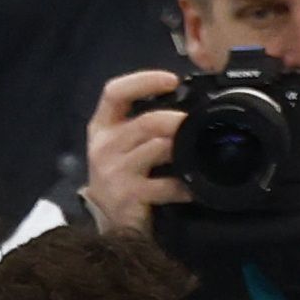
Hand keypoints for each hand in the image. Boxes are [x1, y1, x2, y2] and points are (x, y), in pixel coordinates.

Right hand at [86, 70, 190, 234]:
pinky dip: (184, 186)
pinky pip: (165, 185)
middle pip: (144, 122)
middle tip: (195, 121)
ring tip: (197, 151)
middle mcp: (105, 146)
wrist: (109, 220)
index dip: (143, 81)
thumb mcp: (121, 143)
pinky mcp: (129, 196)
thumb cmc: (121, 176)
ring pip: (157, 149)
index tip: (172, 79)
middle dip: (175, 120)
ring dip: (182, 149)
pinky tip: (192, 188)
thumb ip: (141, 122)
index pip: (115, 92)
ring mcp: (115, 172)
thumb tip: (182, 103)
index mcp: (102, 125)